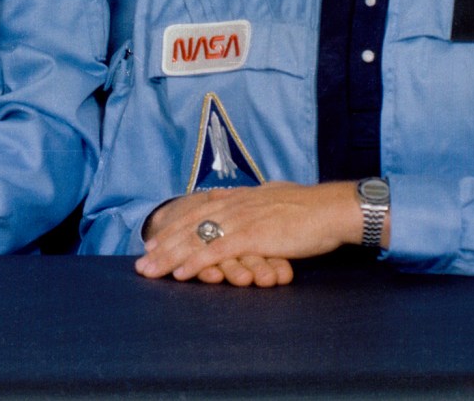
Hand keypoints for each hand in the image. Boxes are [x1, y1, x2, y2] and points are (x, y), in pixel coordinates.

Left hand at [137, 182, 360, 284]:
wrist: (331, 209)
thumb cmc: (310, 210)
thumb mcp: (275, 201)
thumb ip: (256, 204)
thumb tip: (246, 204)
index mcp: (240, 198)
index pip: (198, 211)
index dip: (174, 226)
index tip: (155, 239)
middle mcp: (234, 206)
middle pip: (190, 225)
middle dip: (163, 244)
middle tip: (142, 261)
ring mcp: (241, 220)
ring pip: (196, 238)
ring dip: (170, 256)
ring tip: (150, 269)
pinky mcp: (252, 236)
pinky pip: (216, 252)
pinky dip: (195, 263)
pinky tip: (180, 273)